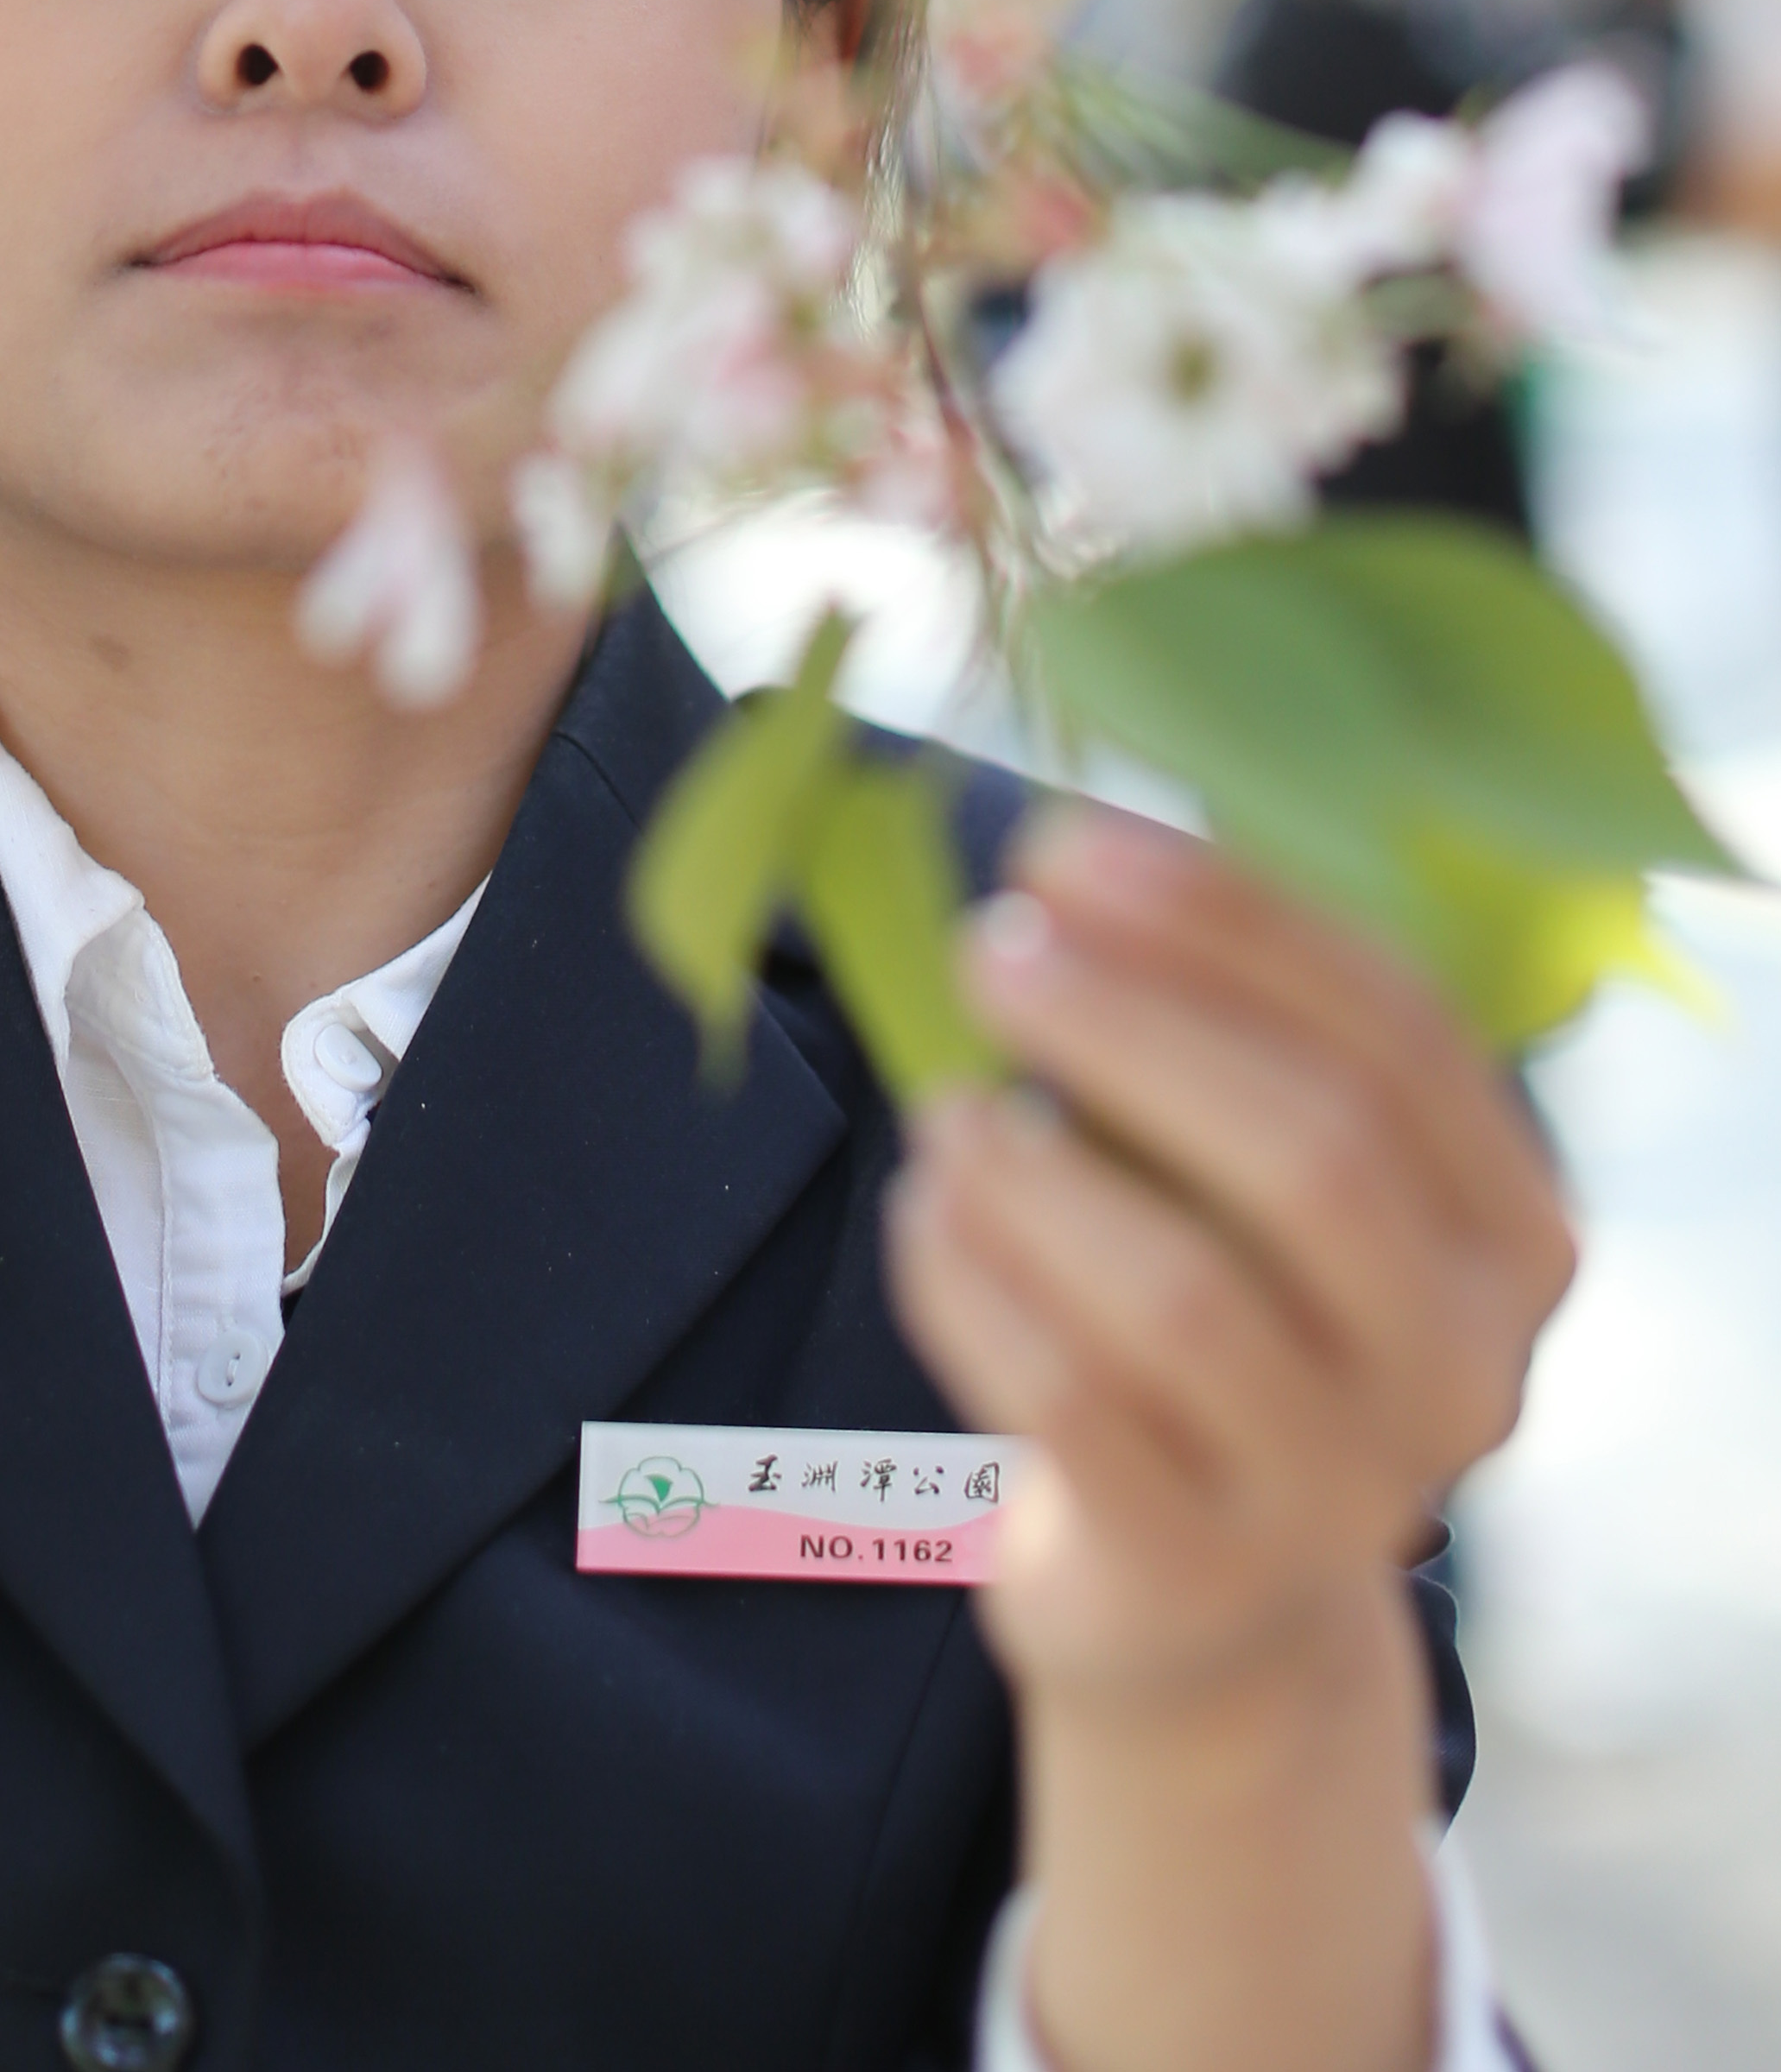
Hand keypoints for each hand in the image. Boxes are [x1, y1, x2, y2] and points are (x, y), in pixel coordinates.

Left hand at [883, 807, 1574, 2071]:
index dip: (1224, 918)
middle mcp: (1462, 1362)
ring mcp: (1343, 1486)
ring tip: (944, 1107)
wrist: (1200, 1596)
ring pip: (1180, 1293)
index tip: (1061, 842)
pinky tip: (929, 1209)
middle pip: (1310, 1150)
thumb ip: (1221, 1029)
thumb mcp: (1261, 1171)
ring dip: (1032, 1170)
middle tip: (989, 948)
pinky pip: (1067, 1402)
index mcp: (1508, 1226)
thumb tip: (1066, 851)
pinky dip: (970, 1282)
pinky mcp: (1200, 1571)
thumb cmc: (1222, 1303)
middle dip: (1130, 1023)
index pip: (1394, 1029)